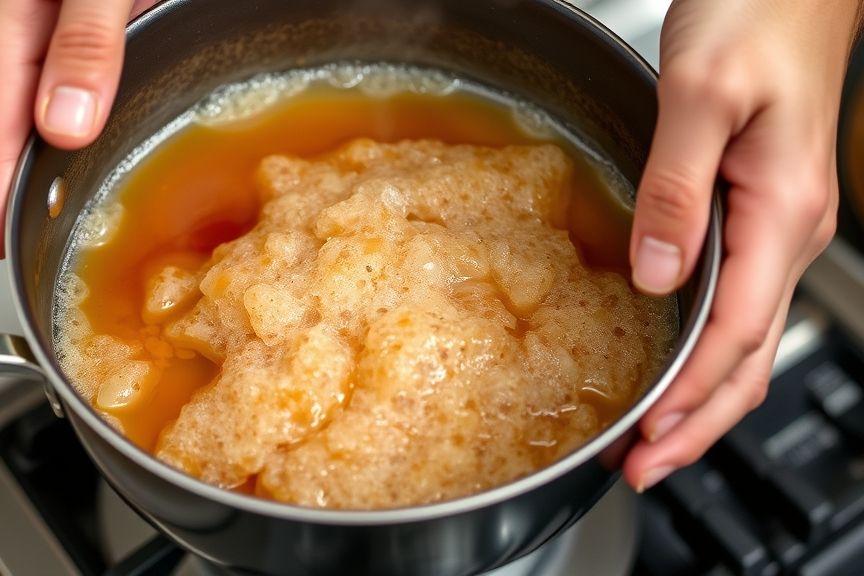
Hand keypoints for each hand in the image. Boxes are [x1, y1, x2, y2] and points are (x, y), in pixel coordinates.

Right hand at [0, 0, 158, 258]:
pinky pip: (111, 76)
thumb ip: (84, 40)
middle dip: (27, 180)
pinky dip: (112, 115)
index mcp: (19, 8)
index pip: (0, 108)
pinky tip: (116, 136)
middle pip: (27, 112)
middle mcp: (45, 17)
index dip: (0, 180)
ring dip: (71, 151)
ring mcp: (81, 19)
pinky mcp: (126, 12)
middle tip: (24, 243)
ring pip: (70, 98)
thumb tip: (66, 120)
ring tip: (65, 205)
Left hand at [623, 0, 859, 490]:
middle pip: (747, 357)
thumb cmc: (756, 15)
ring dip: (701, 396)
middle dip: (697, 423)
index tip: (646, 442)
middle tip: (642, 470)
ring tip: (653, 440)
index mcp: (781, 211)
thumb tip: (658, 276)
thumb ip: (677, 189)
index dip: (689, 397)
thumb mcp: (699, 94)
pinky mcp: (757, 211)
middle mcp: (788, 230)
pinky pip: (735, 302)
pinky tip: (674, 363)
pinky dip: (705, 350)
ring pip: (744, 338)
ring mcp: (778, 225)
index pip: (735, 335)